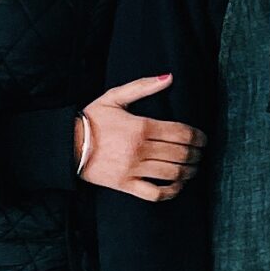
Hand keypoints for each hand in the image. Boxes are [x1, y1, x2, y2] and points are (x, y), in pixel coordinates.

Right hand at [78, 76, 204, 200]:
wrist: (66, 144)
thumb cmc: (91, 120)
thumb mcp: (114, 97)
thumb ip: (143, 86)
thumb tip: (169, 77)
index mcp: (141, 127)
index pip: (182, 133)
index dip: (199, 137)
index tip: (203, 139)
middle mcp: (140, 149)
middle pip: (181, 154)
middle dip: (197, 154)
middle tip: (200, 153)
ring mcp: (133, 169)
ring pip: (173, 174)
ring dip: (189, 172)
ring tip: (193, 168)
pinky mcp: (125, 185)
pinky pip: (155, 193)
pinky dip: (172, 191)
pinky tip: (177, 185)